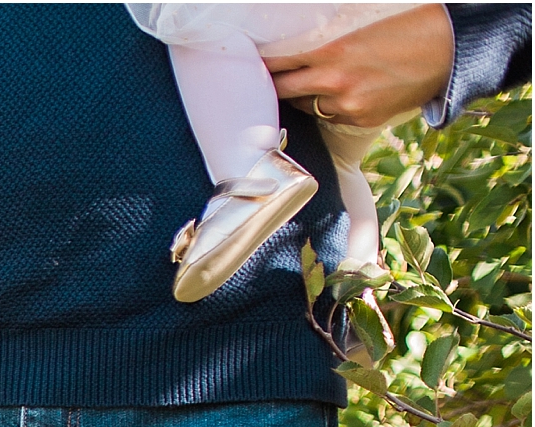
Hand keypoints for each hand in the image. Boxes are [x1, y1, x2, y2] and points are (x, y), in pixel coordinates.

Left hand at [265, 4, 453, 126]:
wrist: (451, 49)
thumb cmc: (408, 29)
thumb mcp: (360, 30)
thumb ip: (327, 46)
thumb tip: (300, 54)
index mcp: (331, 53)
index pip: (279, 64)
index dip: (264, 66)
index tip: (253, 65)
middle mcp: (335, 83)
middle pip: (284, 91)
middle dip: (276, 86)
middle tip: (268, 82)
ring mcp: (348, 105)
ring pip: (309, 107)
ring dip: (306, 97)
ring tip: (311, 86)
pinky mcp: (363, 120)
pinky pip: (334, 117)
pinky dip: (333, 107)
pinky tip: (344, 94)